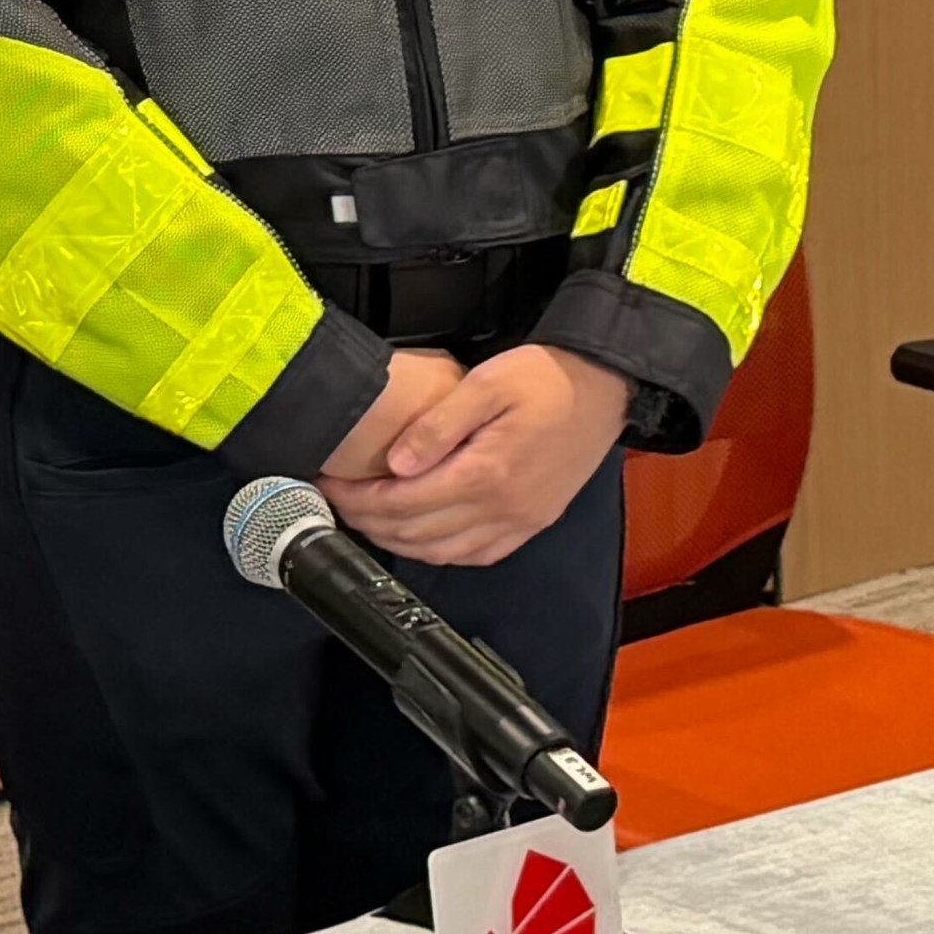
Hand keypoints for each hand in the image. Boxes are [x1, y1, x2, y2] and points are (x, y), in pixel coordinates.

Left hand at [322, 344, 632, 565]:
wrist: (605, 386)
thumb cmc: (546, 379)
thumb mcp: (484, 385)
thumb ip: (436, 426)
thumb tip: (396, 463)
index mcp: (487, 474)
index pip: (404, 504)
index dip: (358, 500)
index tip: (329, 485)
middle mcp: (505, 508)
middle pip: (419, 534)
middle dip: (368, 522)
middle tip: (337, 502)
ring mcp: (522, 520)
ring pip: (446, 553)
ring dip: (400, 542)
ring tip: (367, 518)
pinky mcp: (533, 521)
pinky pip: (480, 554)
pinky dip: (442, 553)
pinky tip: (421, 537)